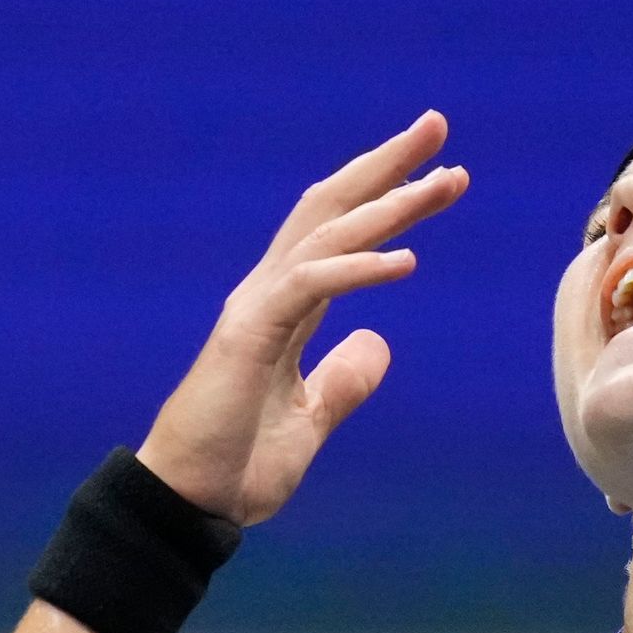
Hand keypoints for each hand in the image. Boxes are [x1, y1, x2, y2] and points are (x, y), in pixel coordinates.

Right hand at [136, 111, 467, 526]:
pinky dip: (357, 268)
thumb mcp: (310, 421)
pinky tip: (405, 261)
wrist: (189, 505)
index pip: (342, 236)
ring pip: (327, 235)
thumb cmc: (237, 467)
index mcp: (285, 309)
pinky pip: (309, 286)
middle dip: (386, 167)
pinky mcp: (248, 334)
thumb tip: (379, 345)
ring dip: (387, 204)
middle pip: (332, 210)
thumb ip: (343, 382)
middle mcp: (269, 294)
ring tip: (443, 180)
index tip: (443, 173)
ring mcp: (256, 309)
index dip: (389, 200)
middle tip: (437, 127)